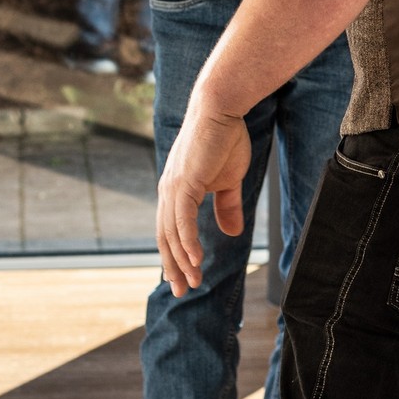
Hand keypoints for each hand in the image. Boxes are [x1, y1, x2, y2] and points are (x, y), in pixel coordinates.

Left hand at [155, 97, 251, 297]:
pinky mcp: (184, 183)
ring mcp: (173, 188)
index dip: (175, 256)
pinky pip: (183, 221)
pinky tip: (195, 260)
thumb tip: (232, 232)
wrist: (222, 108)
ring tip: (192, 282)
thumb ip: (227, 206)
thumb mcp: (228, 179)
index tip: (182, 279)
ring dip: (182, 261)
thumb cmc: (224, 137)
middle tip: (182, 291)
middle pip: (166, 238)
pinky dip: (188, 242)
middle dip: (173, 267)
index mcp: (176, 191)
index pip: (170, 231)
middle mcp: (168, 191)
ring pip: (172, 234)